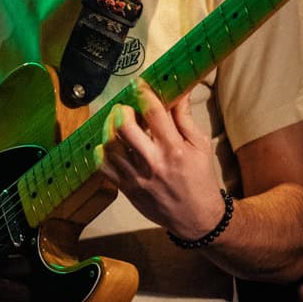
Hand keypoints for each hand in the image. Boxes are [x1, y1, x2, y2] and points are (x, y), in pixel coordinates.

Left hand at [95, 83, 227, 239]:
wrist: (195, 217)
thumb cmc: (200, 179)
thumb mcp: (200, 146)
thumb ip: (185, 118)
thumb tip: (179, 91)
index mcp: (174, 149)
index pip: (153, 113)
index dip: (143, 93)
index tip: (138, 84)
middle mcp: (153, 162)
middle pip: (125, 127)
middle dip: (122, 111)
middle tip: (126, 108)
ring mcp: (136, 177)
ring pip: (110, 145)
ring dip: (109, 128)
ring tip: (116, 122)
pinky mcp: (126, 189)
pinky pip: (103, 167)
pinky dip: (101, 152)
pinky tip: (109, 145)